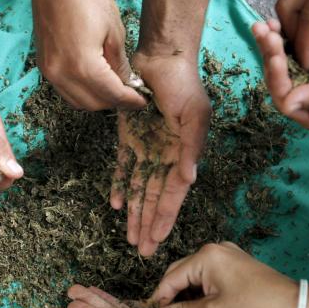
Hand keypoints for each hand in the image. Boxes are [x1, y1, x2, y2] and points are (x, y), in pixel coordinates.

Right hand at [28, 0, 146, 110]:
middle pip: (94, 104)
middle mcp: (62, 74)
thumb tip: (128, 84)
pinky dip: (82, 92)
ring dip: (98, 100)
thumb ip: (120, 64)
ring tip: (114, 88)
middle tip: (131, 94)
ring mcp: (50, 72)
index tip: (142, 101)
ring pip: (78, 102)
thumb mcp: (114, 31)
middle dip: (115, 102)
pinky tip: (95, 81)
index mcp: (83, 65)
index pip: (112, 95)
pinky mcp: (44, 67)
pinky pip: (65, 91)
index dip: (130, 101)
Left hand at [111, 53, 210, 255]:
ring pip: (137, 187)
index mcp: (183, 154)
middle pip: (153, 197)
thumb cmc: (183, 84)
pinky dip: (118, 184)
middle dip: (148, 224)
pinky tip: (114, 204)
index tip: (157, 241)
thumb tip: (189, 180)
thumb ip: (191, 148)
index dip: (164, 217)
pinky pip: (122, 166)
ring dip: (133, 212)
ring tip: (128, 237)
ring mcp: (146, 148)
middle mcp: (165, 156)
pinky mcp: (128, 137)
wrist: (161, 56)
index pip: (172, 194)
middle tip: (141, 251)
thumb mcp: (194, 115)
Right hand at [150, 242, 297, 307]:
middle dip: (172, 297)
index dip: (159, 300)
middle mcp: (213, 250)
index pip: (170, 278)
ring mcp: (226, 255)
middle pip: (181, 274)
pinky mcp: (235, 264)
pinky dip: (201, 292)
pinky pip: (209, 276)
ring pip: (195, 276)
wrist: (293, 306)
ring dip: (187, 296)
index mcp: (205, 256)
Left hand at [252, 20, 308, 131]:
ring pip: (282, 58)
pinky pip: (296, 44)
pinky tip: (279, 19)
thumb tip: (289, 101)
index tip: (275, 55)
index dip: (276, 77)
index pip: (284, 97)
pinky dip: (287, 32)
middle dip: (269, 53)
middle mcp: (305, 94)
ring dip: (272, 42)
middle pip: (277, 75)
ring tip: (264, 24)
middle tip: (263, 31)